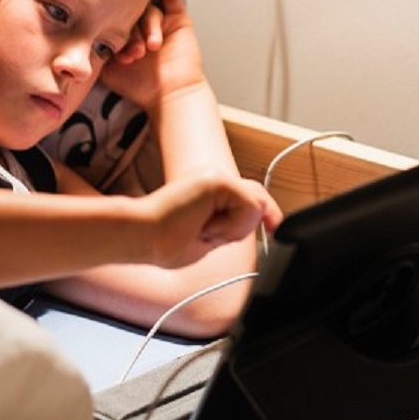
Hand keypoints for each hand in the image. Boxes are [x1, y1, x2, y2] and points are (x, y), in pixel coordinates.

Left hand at [100, 0, 205, 109]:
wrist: (169, 96)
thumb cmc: (139, 87)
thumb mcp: (108, 68)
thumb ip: (94, 50)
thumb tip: (75, 36)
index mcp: (126, 35)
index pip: (114, 17)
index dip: (112, 31)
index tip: (114, 53)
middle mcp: (142, 26)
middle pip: (130, 10)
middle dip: (129, 31)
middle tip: (132, 54)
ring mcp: (161, 21)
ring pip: (148, 7)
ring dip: (147, 27)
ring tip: (148, 49)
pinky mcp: (178, 18)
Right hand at [138, 173, 282, 269]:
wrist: (143, 236)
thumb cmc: (163, 243)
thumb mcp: (207, 238)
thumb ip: (229, 228)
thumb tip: (254, 227)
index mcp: (210, 191)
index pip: (249, 194)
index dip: (267, 210)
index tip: (274, 227)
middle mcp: (215, 178)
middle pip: (257, 198)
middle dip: (245, 225)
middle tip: (212, 236)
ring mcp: (216, 176)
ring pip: (255, 206)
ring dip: (233, 229)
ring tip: (204, 232)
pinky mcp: (218, 180)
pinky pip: (248, 207)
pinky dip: (231, 225)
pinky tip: (207, 227)